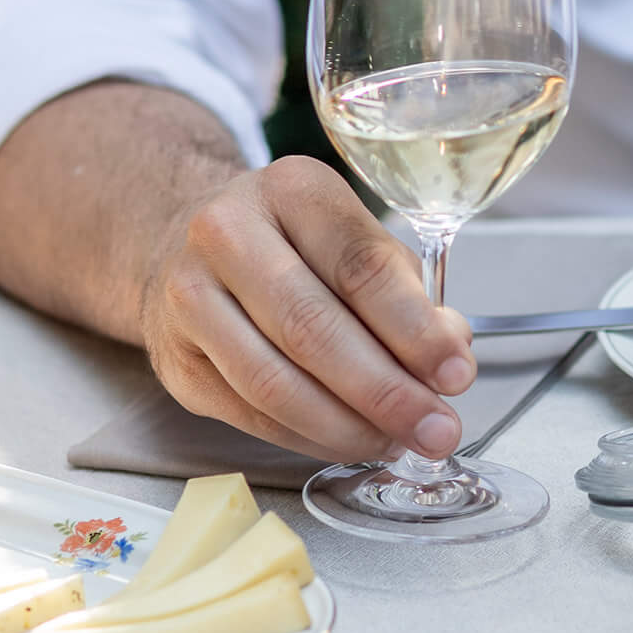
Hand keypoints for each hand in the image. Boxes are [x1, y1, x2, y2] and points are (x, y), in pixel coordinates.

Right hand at [141, 159, 477, 459]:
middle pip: (313, 329)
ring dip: (348, 427)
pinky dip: (311, 438)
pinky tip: (351, 441)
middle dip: (386, 392)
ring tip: (396, 442)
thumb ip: (411, 298)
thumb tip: (449, 357)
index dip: (415, 330)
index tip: (456, 374)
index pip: (360, 267)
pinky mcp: (176, 361)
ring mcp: (189, 297)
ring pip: (274, 383)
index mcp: (292, 191)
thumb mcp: (360, 246)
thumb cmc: (298, 251)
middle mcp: (227, 233)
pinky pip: (251, 414)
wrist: (193, 254)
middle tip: (436, 430)